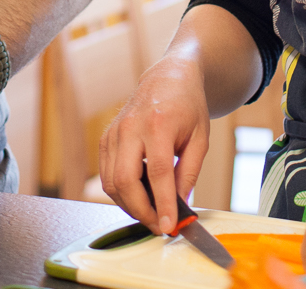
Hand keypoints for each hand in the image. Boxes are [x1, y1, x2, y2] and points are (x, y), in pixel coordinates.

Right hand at [98, 56, 210, 233]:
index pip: (158, 173)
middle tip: (159, 225)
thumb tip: (179, 206)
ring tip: (151, 213)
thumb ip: (189, 173)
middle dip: (141, 211)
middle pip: (126, 181)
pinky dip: (120, 192)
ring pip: (111, 182)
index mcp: (159, 124)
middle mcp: (131, 127)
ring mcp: (114, 132)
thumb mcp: (200, 139)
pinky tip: (138, 196)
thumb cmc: (188, 106)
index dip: (163, 204)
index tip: (168, 227)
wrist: (169, 78)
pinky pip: (106, 174)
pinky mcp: (106, 138)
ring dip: (129, 206)